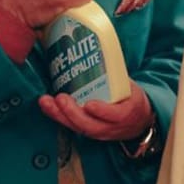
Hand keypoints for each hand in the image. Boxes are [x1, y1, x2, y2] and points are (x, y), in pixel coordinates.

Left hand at [38, 82, 152, 141]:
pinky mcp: (87, 131)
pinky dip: (57, 116)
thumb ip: (117, 77)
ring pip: (77, 127)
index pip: (115, 115)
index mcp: (126, 114)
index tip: (90, 104)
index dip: (102, 111)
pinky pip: (71, 125)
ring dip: (59, 115)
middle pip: (90, 125)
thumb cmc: (132, 100)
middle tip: (61, 98)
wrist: (137, 121)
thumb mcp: (132, 88)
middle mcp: (111, 127)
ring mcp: (98, 132)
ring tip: (46, 101)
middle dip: (72, 112)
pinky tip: (47, 105)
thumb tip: (101, 52)